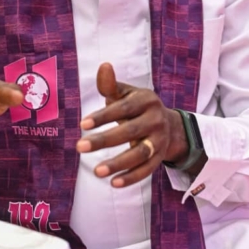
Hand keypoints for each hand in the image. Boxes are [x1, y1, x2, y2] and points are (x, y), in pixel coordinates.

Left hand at [76, 63, 188, 187]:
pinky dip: (131, 178)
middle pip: (130, 131)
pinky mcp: (160, 157)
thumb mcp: (126, 94)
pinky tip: (113, 183)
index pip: (124, 108)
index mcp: (146, 100)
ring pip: (140, 153)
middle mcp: (156, 119)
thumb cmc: (136, 107)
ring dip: (118, 163)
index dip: (104, 116)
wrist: (168, 124)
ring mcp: (160, 140)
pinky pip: (147, 170)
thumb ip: (111, 84)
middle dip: (104, 140)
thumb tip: (104, 65)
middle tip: (79, 146)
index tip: (82, 123)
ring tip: (96, 171)